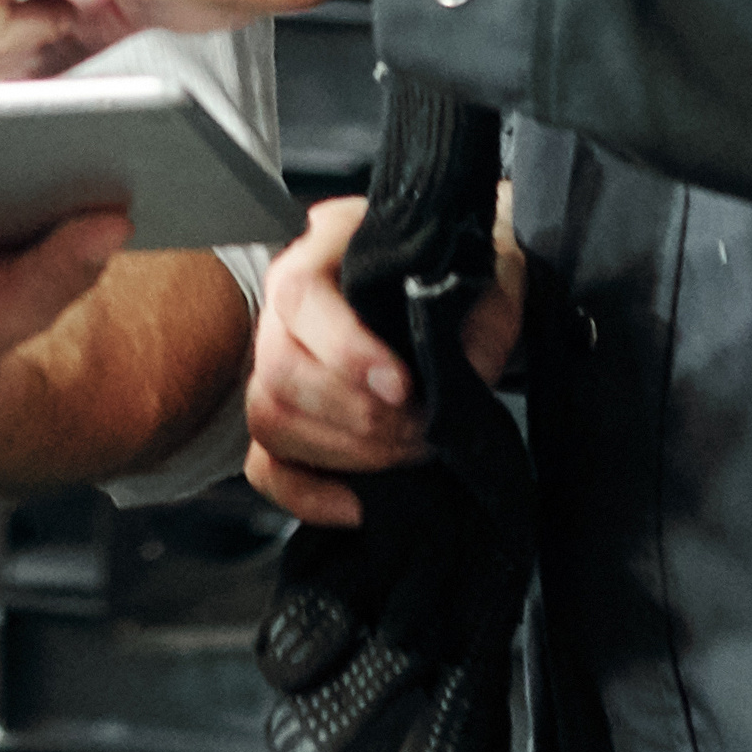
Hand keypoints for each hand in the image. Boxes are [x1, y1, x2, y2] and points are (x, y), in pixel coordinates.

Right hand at [245, 200, 523, 523]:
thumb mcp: (487, 280)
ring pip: (269, 418)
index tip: (402, 386)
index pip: (300, 296)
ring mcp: (274, 361)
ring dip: (342, 452)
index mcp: (324, 248)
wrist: (462, 290)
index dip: (344, 349)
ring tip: (405, 453)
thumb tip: (457, 383)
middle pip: (277, 369)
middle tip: (422, 432)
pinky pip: (265, 466)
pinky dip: (306, 495)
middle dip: (358, 416)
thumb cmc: (464, 277)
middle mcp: (285, 304)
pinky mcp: (282, 416)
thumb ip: (476, 324)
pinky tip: (358, 504)